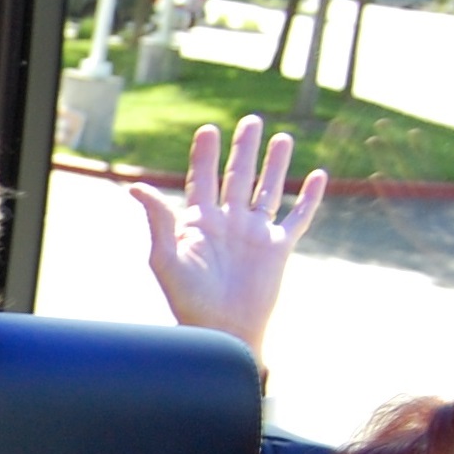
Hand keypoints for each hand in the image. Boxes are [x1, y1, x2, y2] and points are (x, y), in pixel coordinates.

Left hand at [130, 115, 326, 366]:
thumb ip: (157, 221)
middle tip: (251, 121)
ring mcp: (255, 234)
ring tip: (282, 138)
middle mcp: (229, 223)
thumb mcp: (166, 259)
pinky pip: (297, 218)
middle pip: (238, 176)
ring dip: (276, 165)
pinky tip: (318, 177)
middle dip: (244, 149)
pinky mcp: (278, 249)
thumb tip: (135, 187)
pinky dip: (310, 198)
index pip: (203, 179)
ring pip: (268, 190)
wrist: (221, 331)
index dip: (205, 155)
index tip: (208, 129)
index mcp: (199, 223)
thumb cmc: (188, 301)